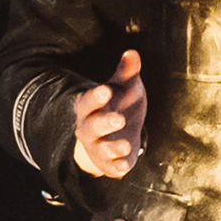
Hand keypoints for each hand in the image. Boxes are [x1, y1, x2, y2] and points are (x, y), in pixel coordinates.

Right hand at [71, 47, 146, 179]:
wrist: (119, 131)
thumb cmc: (119, 102)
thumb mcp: (124, 85)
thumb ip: (127, 71)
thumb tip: (131, 52)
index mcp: (90, 106)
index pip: (88, 101)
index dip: (96, 97)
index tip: (106, 90)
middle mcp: (89, 128)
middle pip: (91, 127)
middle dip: (104, 123)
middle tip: (119, 119)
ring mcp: (98, 147)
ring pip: (100, 149)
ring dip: (112, 148)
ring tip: (126, 145)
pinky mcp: (109, 163)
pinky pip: (110, 168)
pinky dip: (116, 168)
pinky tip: (126, 167)